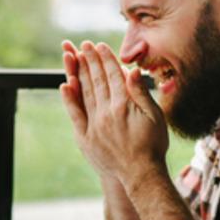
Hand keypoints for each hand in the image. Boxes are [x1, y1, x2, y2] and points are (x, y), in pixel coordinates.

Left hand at [59, 40, 169, 186]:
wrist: (141, 174)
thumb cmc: (153, 145)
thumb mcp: (155, 116)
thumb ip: (141, 93)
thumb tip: (131, 70)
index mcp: (123, 105)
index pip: (112, 76)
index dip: (105, 59)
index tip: (99, 45)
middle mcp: (106, 113)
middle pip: (96, 81)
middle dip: (90, 61)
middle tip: (83, 45)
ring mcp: (94, 125)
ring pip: (85, 93)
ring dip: (79, 73)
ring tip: (74, 57)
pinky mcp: (85, 137)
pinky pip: (75, 114)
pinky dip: (69, 99)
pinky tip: (65, 84)